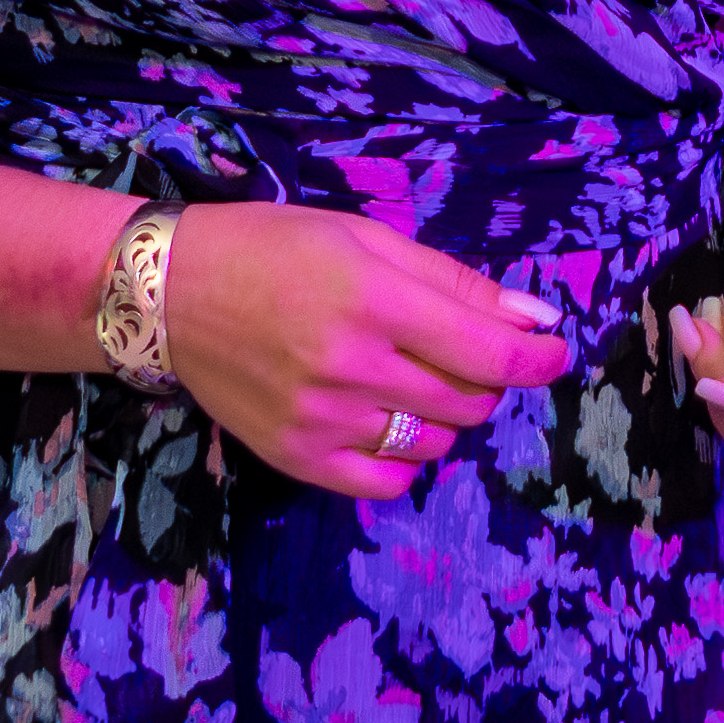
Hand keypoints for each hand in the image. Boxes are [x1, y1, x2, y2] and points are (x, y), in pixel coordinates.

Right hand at [162, 200, 571, 502]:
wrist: (170, 292)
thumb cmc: (275, 248)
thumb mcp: (367, 238)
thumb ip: (454, 284)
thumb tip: (535, 322)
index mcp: (374, 299)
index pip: (489, 352)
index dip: (538, 358)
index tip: (553, 352)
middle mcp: (351, 366)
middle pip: (469, 400)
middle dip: (486, 378)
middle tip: (457, 350)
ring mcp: (322, 419)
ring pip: (435, 443)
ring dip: (444, 415)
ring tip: (406, 377)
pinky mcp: (296, 458)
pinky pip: (386, 484)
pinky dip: (403, 458)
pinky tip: (383, 420)